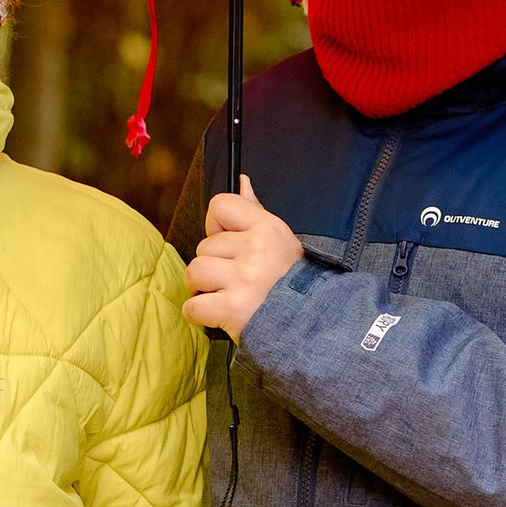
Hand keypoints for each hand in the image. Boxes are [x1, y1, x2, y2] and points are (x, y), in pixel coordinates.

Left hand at [185, 180, 304, 341]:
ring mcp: (244, 279)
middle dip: (213, 265)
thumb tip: (241, 180)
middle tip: (237, 280)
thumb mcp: (280, 240)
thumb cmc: (292, 283)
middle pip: (204, 246)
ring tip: (224, 296)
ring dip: (202, 289)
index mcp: (267, 228)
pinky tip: (218, 315)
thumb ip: (254, 211)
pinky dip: (199, 314)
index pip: (220, 205)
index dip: (216, 226)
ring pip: (195, 272)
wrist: (313, 326)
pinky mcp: (232, 308)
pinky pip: (192, 306)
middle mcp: (255, 249)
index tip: (229, 245)